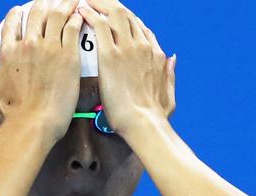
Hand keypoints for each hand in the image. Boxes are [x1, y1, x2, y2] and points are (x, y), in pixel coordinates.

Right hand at [0, 0, 83, 140]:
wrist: (33, 124)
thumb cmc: (12, 112)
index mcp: (8, 51)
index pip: (13, 22)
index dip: (18, 13)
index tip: (24, 11)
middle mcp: (28, 45)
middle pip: (37, 13)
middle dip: (44, 3)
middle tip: (51, 0)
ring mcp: (49, 48)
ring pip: (56, 15)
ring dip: (64, 4)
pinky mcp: (68, 56)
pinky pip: (73, 28)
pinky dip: (76, 18)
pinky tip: (79, 15)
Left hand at [77, 0, 175, 134]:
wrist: (143, 124)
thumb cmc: (152, 116)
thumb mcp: (168, 94)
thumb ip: (170, 73)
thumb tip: (173, 58)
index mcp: (156, 55)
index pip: (141, 27)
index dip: (126, 18)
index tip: (114, 16)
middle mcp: (143, 46)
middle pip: (126, 14)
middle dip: (110, 5)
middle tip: (96, 2)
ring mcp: (128, 48)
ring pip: (114, 13)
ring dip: (99, 4)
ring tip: (85, 1)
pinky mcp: (111, 56)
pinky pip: (100, 26)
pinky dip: (90, 14)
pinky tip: (81, 10)